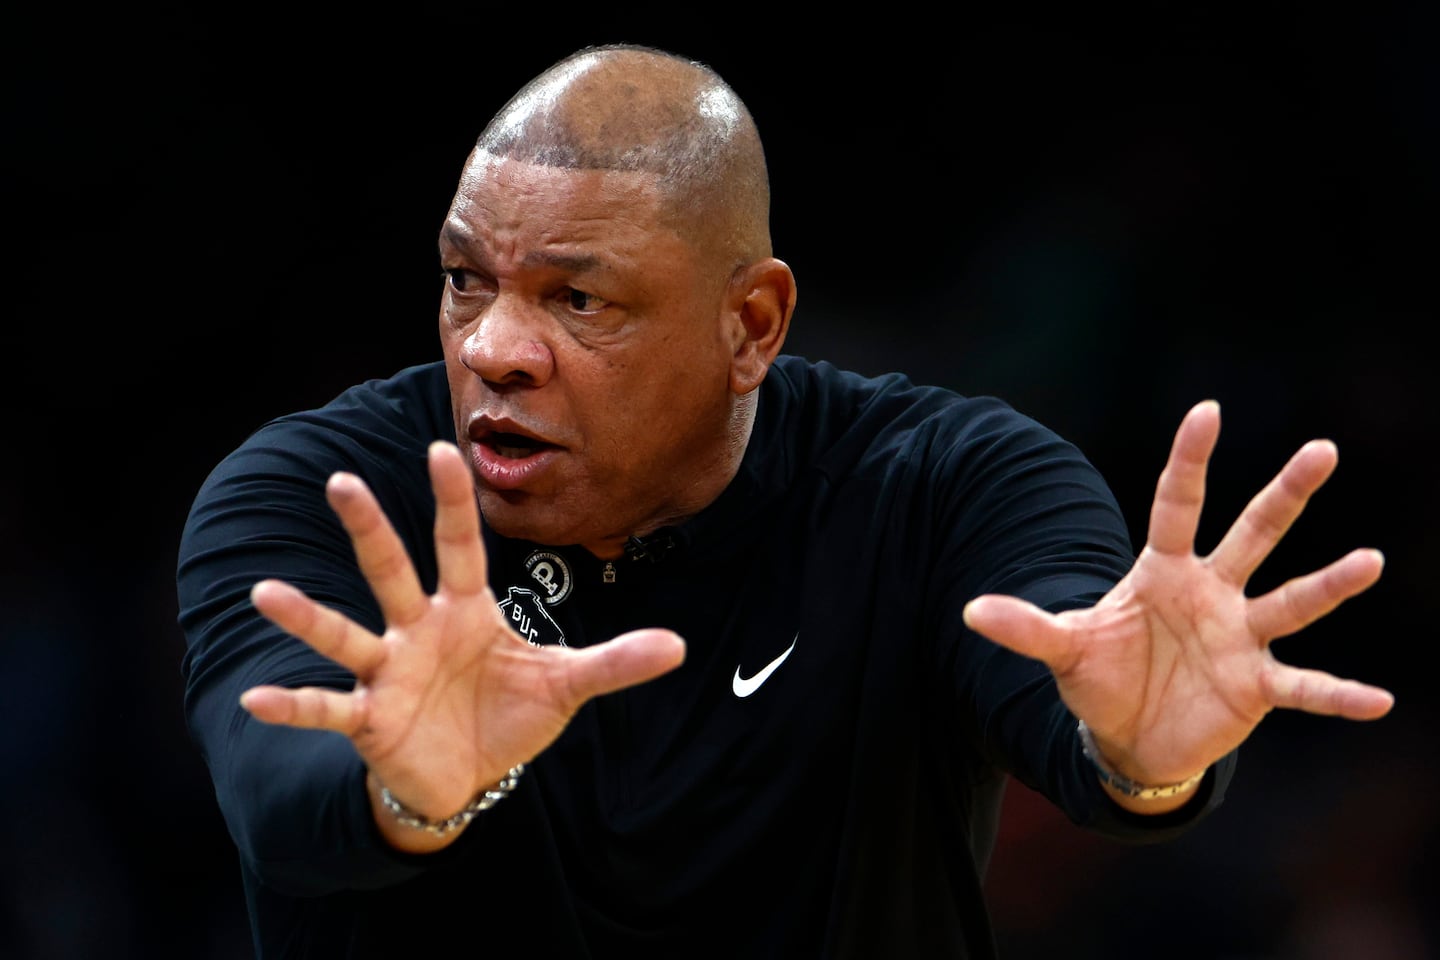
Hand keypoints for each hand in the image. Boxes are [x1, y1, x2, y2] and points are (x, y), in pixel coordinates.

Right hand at [238, 441, 685, 847]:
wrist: (469, 775)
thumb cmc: (510, 715)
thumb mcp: (565, 685)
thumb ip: (614, 663)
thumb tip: (680, 646)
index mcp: (466, 610)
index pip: (460, 546)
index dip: (453, 501)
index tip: (444, 447)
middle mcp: (419, 629)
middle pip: (392, 570)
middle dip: (370, 528)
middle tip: (341, 481)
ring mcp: (390, 672)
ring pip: (346, 634)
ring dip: (308, 616)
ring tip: (266, 591)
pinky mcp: (370, 719)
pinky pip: (327, 708)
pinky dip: (294, 705)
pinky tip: (258, 699)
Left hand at [962, 400, 1392, 800]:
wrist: (1128, 737)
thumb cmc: (1101, 678)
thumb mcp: (1062, 648)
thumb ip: (1025, 627)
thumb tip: (969, 610)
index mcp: (1162, 571)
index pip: (1177, 504)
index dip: (1188, 460)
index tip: (1206, 410)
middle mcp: (1211, 593)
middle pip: (1252, 533)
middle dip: (1285, 492)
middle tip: (1321, 448)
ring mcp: (1239, 638)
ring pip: (1291, 601)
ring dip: (1329, 584)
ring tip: (1368, 560)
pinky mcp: (1257, 688)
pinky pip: (1304, 687)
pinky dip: (1338, 695)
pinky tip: (1378, 701)